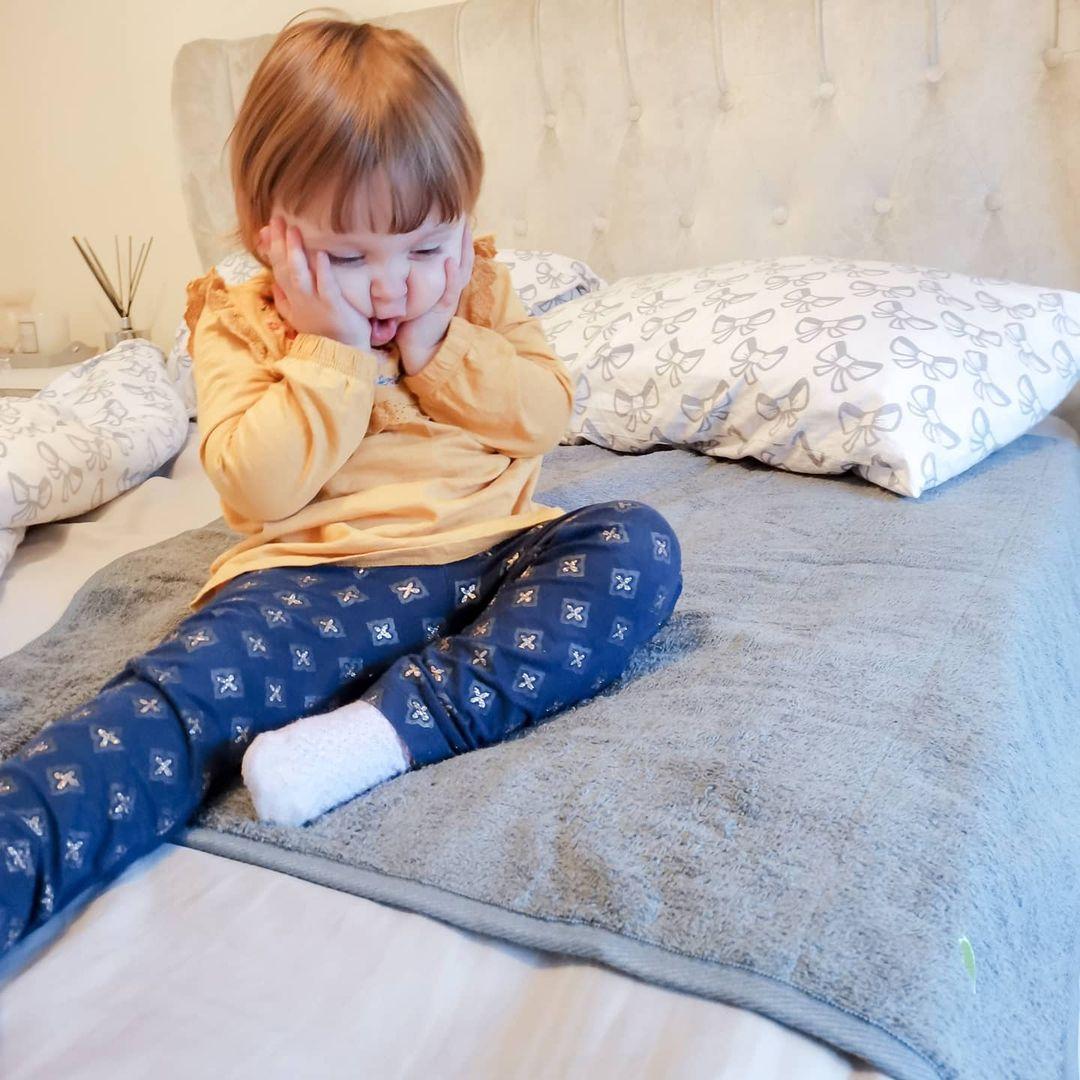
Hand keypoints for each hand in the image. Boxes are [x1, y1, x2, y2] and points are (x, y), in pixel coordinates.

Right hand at [258, 217, 372, 352]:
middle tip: (277, 219)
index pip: (277, 269)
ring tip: (294, 230)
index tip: (266, 228)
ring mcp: (315, 303)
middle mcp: (300, 299)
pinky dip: (322, 270)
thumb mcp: (298, 316)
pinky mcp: (333, 307)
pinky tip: (321, 254)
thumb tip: (273, 283)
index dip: (271, 249)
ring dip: (296, 252)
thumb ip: (285, 299)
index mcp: (292, 299)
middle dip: (279, 243)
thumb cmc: (325, 333)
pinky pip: (327, 286)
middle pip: (285, 267)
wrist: (344, 354)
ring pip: (299, 275)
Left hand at [395, 218, 474, 375]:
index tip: (455, 218)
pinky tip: (450, 259)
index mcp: (444, 285)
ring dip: (463, 250)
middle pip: (463, 259)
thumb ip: (408, 278)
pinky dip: (450, 275)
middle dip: (465, 238)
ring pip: (461, 270)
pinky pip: (450, 289)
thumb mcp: (411, 295)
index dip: (457, 239)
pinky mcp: (443, 309)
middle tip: (464, 215)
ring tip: (464, 229)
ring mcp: (448, 298)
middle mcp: (449, 289)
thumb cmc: (411, 324)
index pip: (454, 257)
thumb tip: (393, 257)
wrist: (419, 351)